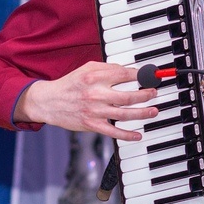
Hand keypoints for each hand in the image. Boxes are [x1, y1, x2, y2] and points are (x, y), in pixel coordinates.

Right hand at [14, 61, 157, 140]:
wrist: (49, 102)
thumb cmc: (70, 84)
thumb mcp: (86, 69)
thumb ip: (107, 68)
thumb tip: (127, 71)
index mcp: (95, 76)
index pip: (124, 74)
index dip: (140, 75)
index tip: (150, 76)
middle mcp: (96, 94)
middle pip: (128, 95)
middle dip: (146, 94)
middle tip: (154, 93)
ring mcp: (95, 111)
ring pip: (125, 114)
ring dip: (143, 113)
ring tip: (154, 111)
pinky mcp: (92, 125)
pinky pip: (113, 132)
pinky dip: (127, 135)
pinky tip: (138, 134)